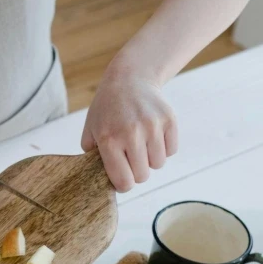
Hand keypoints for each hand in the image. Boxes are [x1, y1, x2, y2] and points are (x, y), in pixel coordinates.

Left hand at [81, 72, 177, 191]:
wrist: (129, 78)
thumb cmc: (107, 110)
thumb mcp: (91, 131)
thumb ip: (92, 158)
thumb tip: (101, 181)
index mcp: (109, 140)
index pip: (124, 181)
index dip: (124, 184)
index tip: (123, 179)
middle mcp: (131, 133)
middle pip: (143, 176)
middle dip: (137, 172)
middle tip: (131, 158)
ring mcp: (152, 126)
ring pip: (159, 164)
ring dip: (151, 159)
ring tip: (141, 144)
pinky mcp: (169, 120)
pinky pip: (171, 150)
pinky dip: (164, 148)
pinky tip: (153, 135)